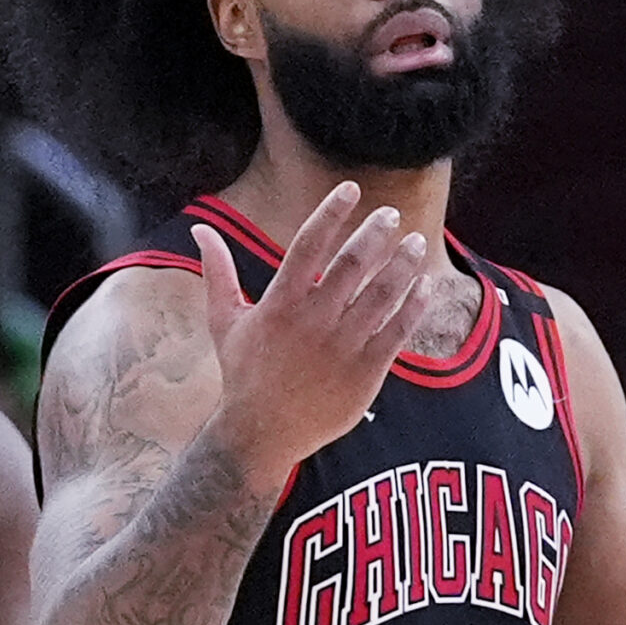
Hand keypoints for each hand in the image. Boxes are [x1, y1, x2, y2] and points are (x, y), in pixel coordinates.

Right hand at [197, 183, 428, 476]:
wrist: (262, 435)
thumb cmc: (244, 375)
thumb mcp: (223, 322)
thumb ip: (217, 272)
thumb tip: (200, 229)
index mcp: (280, 304)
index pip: (308, 245)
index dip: (331, 213)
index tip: (351, 189)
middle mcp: (313, 321)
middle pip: (352, 265)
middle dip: (376, 234)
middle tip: (391, 214)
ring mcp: (342, 347)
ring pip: (381, 295)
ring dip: (402, 265)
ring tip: (416, 243)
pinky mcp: (365, 372)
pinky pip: (397, 331)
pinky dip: (414, 306)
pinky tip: (425, 286)